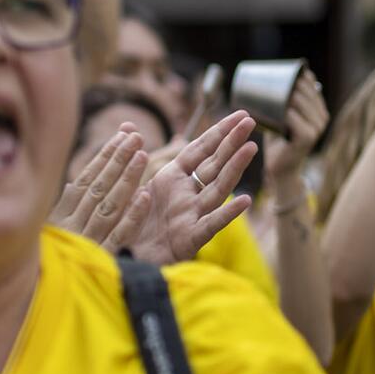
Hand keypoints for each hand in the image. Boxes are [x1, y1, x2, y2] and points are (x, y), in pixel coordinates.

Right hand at [51, 126, 152, 251]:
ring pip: (109, 205)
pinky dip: (131, 215)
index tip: (120, 136)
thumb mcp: (48, 233)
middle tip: (137, 136)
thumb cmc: (42, 263)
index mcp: (59, 216)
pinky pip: (118, 235)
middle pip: (98, 187)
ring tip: (144, 155)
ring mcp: (86, 241)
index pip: (85, 179)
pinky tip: (144, 197)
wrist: (32, 297)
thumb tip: (73, 182)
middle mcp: (71, 225)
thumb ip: (64, 209)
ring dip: (126, 179)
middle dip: (118, 160)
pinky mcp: (100, 259)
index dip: (104, 157)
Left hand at [130, 111, 258, 264]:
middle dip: (232, 142)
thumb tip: (126, 125)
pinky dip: (227, 213)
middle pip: (214, 164)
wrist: (123, 259)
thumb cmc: (130, 222)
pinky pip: (211, 224)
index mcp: (172, 179)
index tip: (240, 114)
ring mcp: (191, 215)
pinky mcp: (190, 238)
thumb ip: (133, 155)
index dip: (219, 132)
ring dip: (234, 169)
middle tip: (251, 121)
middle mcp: (186, 195)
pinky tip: (244, 200)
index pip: (200, 150)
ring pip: (217, 189)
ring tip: (251, 148)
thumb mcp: (129, 184)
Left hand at [261, 70, 328, 182]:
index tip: (283, 68)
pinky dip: (284, 112)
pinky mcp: (306, 138)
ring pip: (300, 103)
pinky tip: (275, 108)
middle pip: (305, 92)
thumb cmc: (279, 140)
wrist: (281, 168)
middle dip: (290, 82)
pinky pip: (294, 119)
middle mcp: (322, 118)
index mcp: (319, 110)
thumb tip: (274, 78)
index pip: (311, 86)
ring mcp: (316, 128)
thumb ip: (283, 102)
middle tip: (270, 77)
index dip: (299, 75)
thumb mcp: (283, 117)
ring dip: (285, 94)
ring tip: (268, 89)